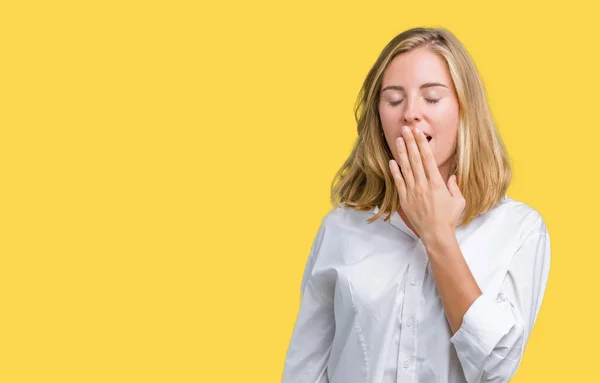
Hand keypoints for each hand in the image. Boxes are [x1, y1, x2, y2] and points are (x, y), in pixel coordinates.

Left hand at [388, 126, 464, 244]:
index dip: (421, 143)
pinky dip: (395, 171)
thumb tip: (452, 176)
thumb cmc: (449, 218)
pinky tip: (392, 161)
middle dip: (410, 142)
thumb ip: (454, 186)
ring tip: (398, 140)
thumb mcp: (458, 201)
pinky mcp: (405, 199)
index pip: (428, 158)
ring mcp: (413, 192)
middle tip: (405, 129)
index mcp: (437, 183)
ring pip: (406, 168)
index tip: (418, 133)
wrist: (436, 234)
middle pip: (415, 159)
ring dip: (401, 153)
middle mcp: (423, 185)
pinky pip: (399, 182)